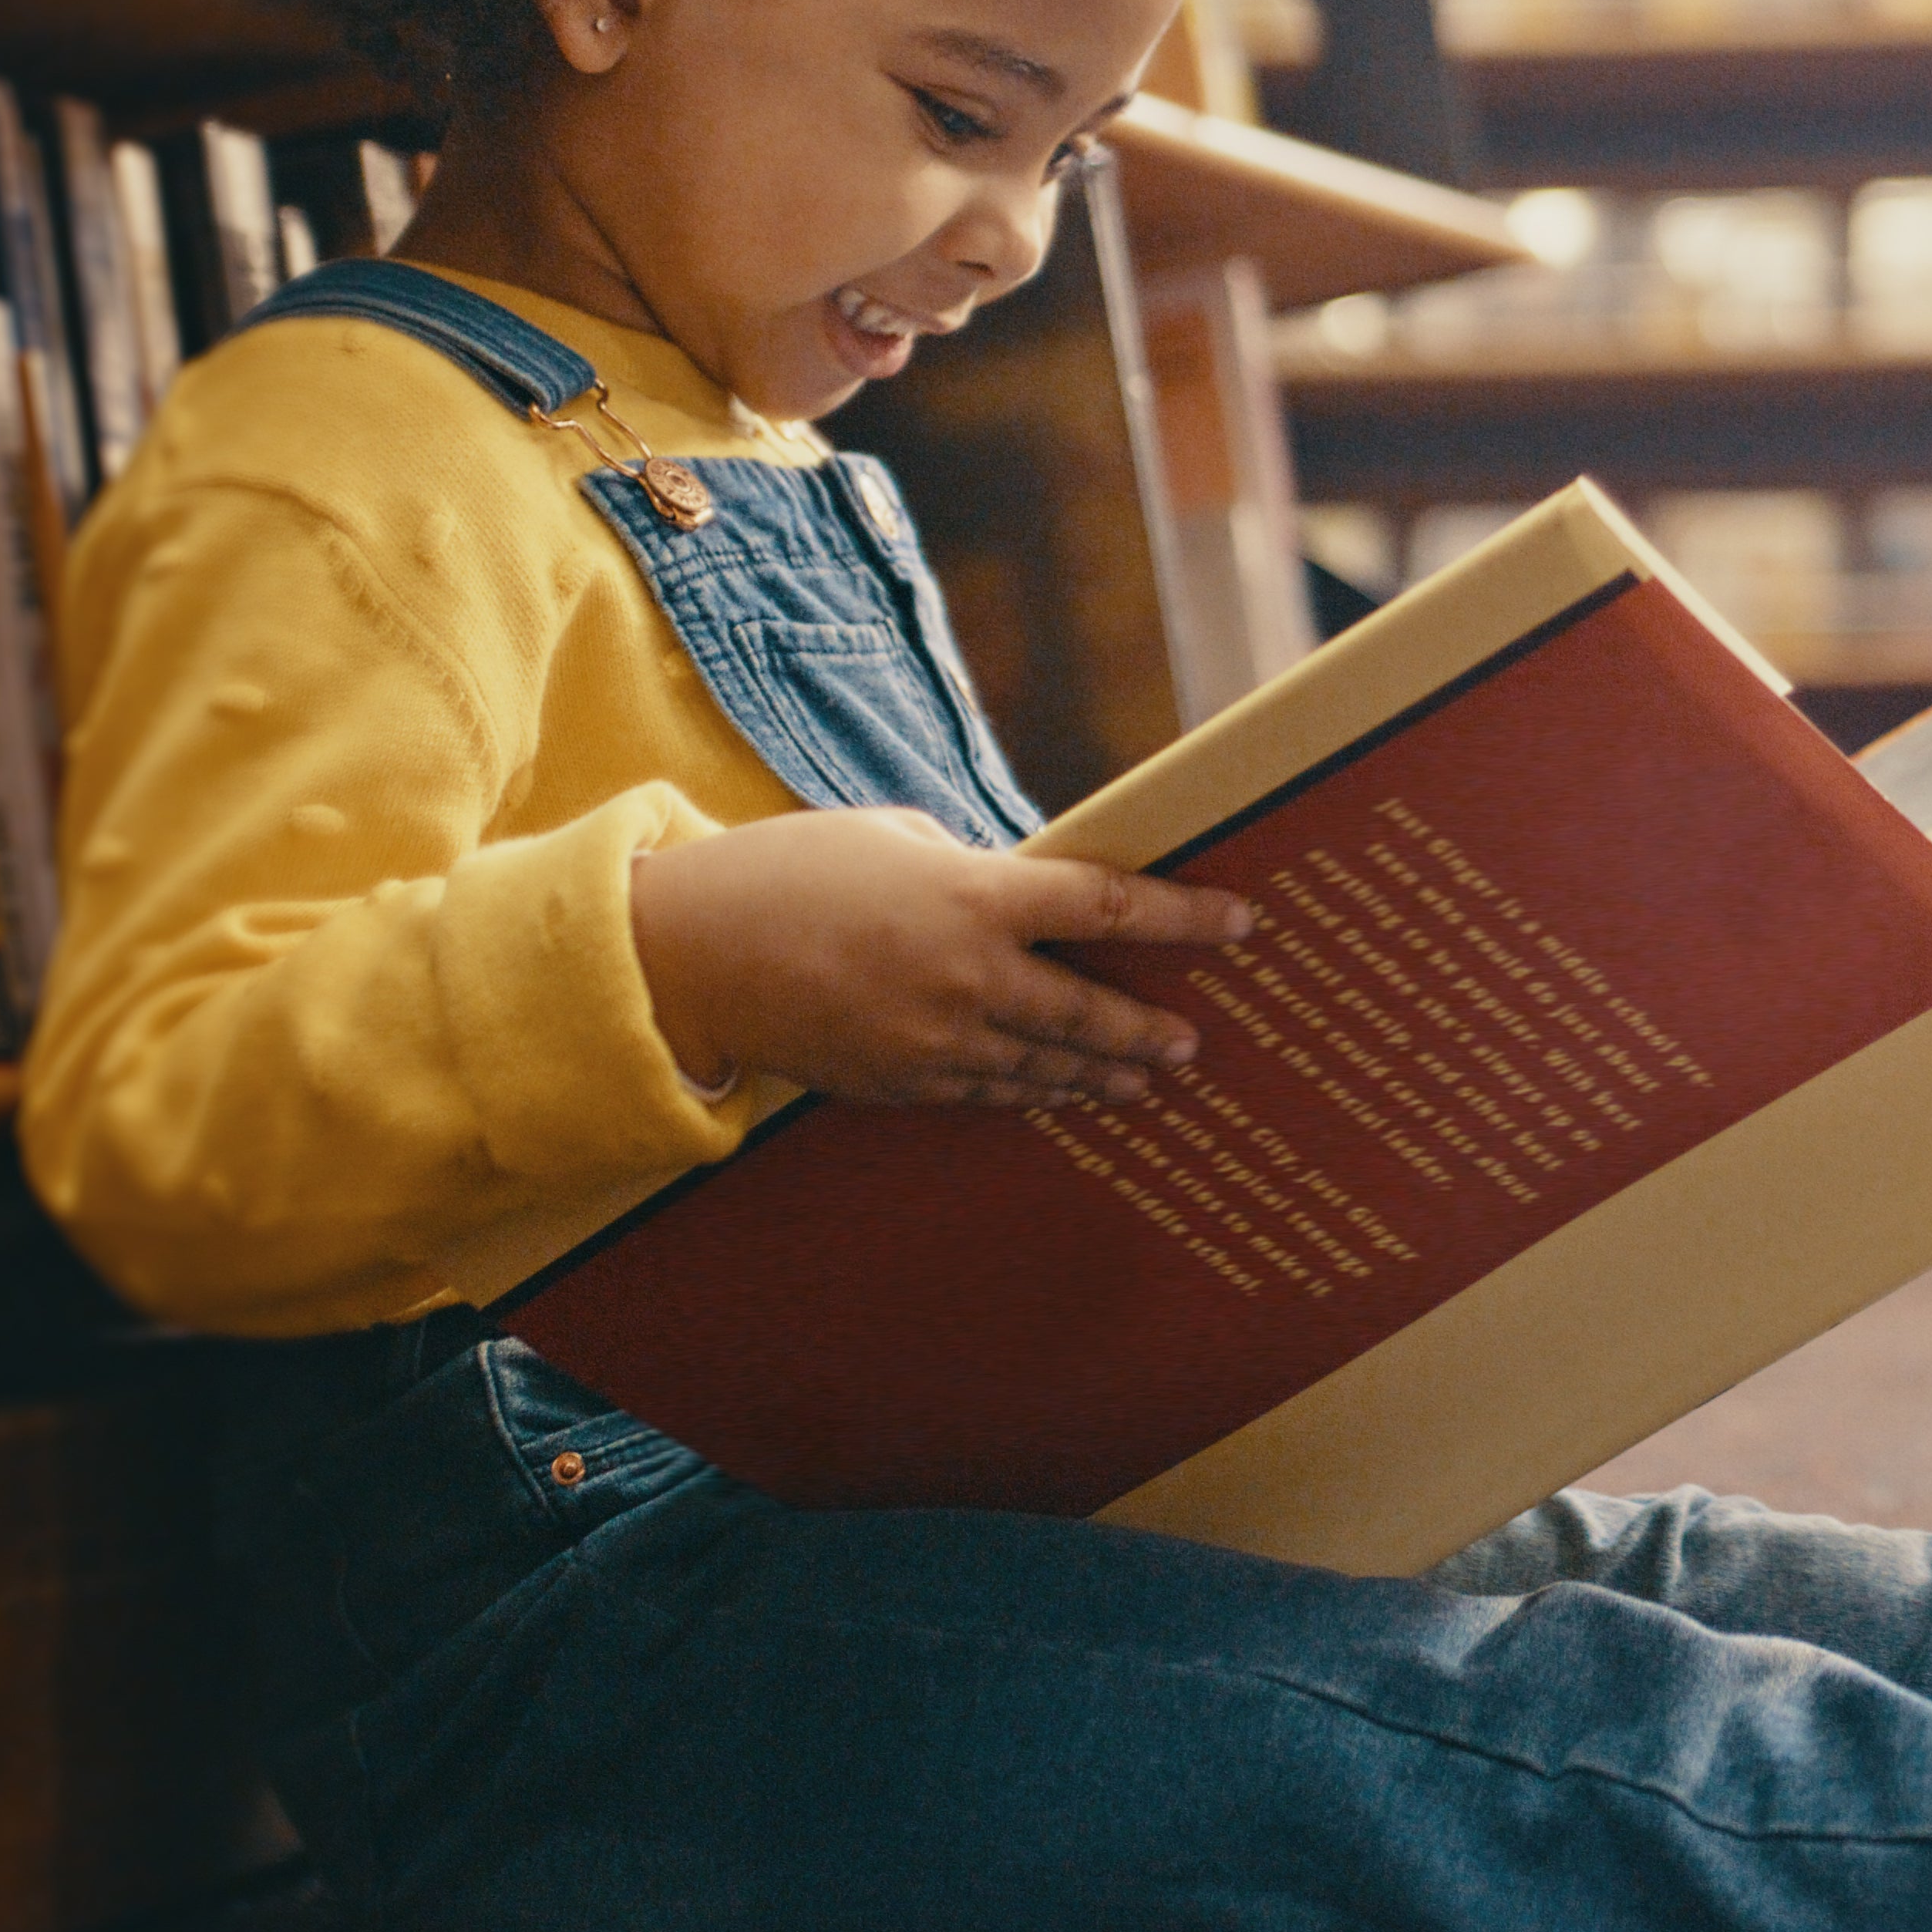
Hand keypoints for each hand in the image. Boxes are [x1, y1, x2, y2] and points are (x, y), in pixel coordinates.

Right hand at [630, 806, 1252, 1109]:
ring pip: (1044, 1064)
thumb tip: (1026, 896)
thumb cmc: (793, 870)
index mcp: (974, 897)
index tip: (1242, 922)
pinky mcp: (898, 1084)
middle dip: (1149, 1028)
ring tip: (1148, 1079)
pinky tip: (1062, 1090)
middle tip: (1194, 1041)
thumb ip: (975, 869)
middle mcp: (967, 977)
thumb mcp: (896, 838)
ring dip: (1102, 1072)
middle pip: (1089, 1010)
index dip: (1183, 915)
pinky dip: (1032, 1091)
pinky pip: (987, 1093)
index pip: (1106, 905)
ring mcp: (934, 1042)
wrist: (689, 951)